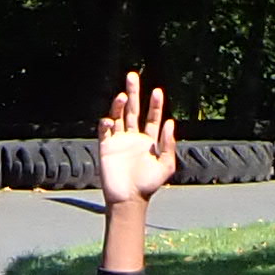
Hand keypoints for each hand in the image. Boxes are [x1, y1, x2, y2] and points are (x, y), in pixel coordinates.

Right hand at [97, 74, 177, 206]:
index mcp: (149, 141)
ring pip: (118, 116)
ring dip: (119, 105)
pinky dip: (106, 123)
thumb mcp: (165, 165)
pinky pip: (104, 131)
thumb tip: (170, 122)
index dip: (155, 105)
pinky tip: (109, 119)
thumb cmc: (148, 185)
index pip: (152, 117)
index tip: (157, 92)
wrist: (128, 199)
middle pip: (133, 110)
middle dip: (133, 93)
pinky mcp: (106, 147)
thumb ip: (168, 144)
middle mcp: (133, 137)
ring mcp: (119, 141)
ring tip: (122, 95)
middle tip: (132, 76)